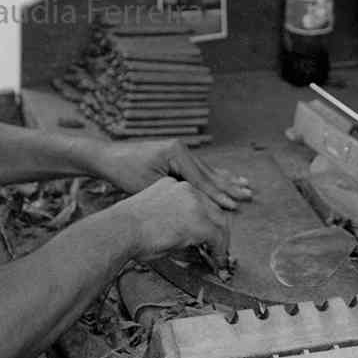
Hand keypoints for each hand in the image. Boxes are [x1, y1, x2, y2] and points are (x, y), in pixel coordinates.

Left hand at [93, 140, 252, 209]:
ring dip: (225, 180)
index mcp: (176, 152)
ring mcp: (179, 151)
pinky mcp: (176, 156)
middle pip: (208, 172)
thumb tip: (197, 208)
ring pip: (206, 170)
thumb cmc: (125, 172)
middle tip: (248, 194)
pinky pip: (198, 170)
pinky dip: (212, 178)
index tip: (233, 206)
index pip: (201, 179)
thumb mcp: (149, 185)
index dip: (218, 195)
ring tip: (245, 185)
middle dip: (229, 186)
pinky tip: (226, 179)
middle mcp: (181, 149)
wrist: (109, 158)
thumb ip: (175, 194)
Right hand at [116, 177, 229, 261]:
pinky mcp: (199, 221)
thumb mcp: (152, 214)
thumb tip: (186, 240)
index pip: (198, 199)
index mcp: (172, 184)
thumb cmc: (127, 228)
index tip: (207, 231)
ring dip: (222, 239)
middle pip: (213, 207)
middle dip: (218, 228)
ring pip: (220, 220)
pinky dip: (220, 250)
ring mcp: (194, 203)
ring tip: (220, 255)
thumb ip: (171, 219)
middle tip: (219, 245)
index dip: (205, 217)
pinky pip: (218, 237)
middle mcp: (185, 188)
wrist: (120, 230)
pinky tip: (218, 260)